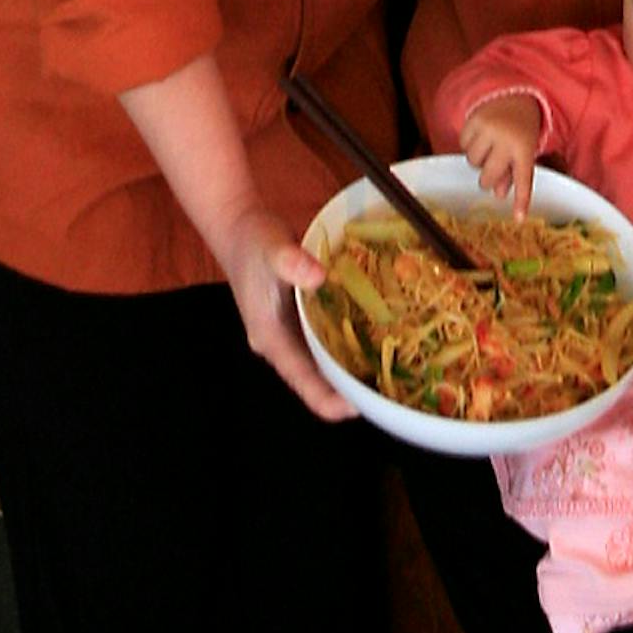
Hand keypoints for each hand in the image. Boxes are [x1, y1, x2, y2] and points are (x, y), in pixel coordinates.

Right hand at [118, 56, 357, 423]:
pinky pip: (328, 340)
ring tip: (392, 368)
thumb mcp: (272, 249)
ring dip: (352, 368)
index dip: (331, 400)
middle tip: (389, 389)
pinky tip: (379, 335)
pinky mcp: (302, 320)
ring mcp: (292, 334)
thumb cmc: (253, 242)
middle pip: (317, 381)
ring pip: (324, 363)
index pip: (303, 384)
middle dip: (349, 389)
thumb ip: (291, 262)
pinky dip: (350, 343)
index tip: (361, 405)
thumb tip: (318, 277)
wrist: (240, 227)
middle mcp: (283, 345)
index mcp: (271, 340)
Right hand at [459, 90, 541, 211]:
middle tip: (494, 163)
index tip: (519, 219)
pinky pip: (463, 144)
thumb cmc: (521, 130)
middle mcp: (507, 139)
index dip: (521, 200)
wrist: (516, 95)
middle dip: (488, 175)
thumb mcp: (524, 151)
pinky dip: (468, 143)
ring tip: (489, 146)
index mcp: (524, 149)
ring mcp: (489, 129)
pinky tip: (480, 135)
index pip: (523, 179)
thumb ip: (514, 174)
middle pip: (487, 177)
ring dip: (478, 158)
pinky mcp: (475, 119)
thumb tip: (499, 196)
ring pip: (472, 161)